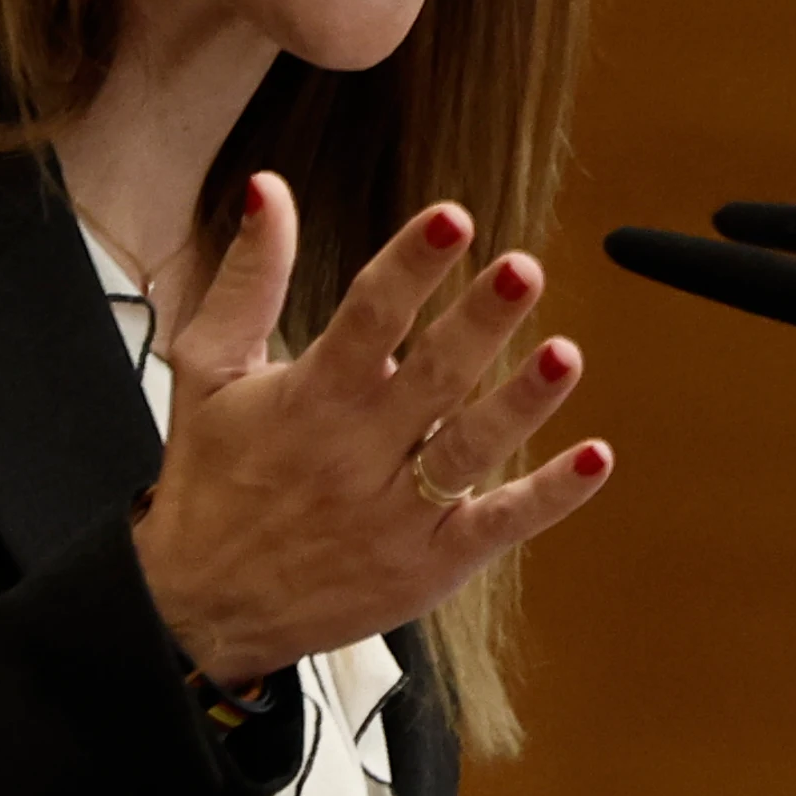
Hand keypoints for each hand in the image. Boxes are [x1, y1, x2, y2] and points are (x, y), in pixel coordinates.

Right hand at [131, 172, 611, 683]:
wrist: (200, 609)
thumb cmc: (210, 478)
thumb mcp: (207, 372)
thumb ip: (248, 279)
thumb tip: (268, 186)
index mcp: (307, 399)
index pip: (367, 318)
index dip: (412, 265)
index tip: (453, 218)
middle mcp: (356, 454)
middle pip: (431, 378)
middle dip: (478, 323)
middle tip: (523, 270)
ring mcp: (396, 514)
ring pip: (470, 451)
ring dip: (522, 404)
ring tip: (565, 355)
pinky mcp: (427, 564)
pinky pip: (496, 526)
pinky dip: (548, 497)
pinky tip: (596, 458)